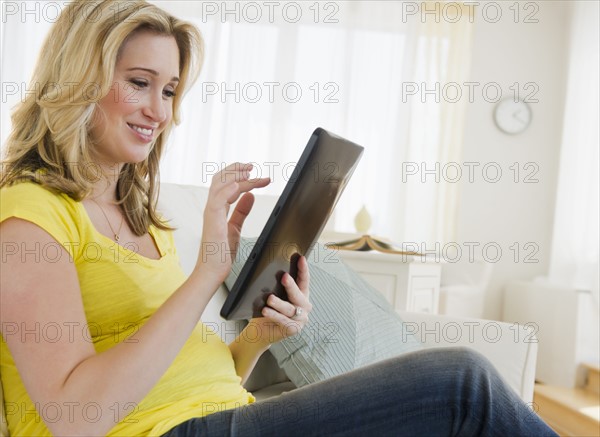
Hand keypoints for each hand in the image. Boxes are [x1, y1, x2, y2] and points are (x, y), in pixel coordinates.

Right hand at [196, 162, 269, 282]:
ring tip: (249, 171)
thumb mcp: (236, 227)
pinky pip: (218, 200)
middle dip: (235, 169)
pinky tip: (239, 185)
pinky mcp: (213, 221)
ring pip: (219, 185)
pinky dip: (228, 190)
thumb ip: (242, 211)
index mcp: (217, 208)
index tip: (254, 173)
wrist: (212, 270)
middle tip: (251, 166)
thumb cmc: (220, 252)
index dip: (239, 176)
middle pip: (220, 179)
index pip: (226, 184)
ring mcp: (211, 213)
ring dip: (235, 176)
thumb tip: (250, 196)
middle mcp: (212, 208)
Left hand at [246, 255, 311, 345]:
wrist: (262, 331)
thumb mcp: (275, 295)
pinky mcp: (293, 329)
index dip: (303, 269)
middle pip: (298, 295)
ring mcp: (300, 319)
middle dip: (291, 285)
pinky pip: (283, 320)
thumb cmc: (269, 310)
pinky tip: (266, 311)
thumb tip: (272, 271)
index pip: (304, 280)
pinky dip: (274, 315)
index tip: (300, 258)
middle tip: (284, 277)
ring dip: (279, 303)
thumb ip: (277, 286)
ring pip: (289, 309)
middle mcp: (304, 307)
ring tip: (270, 299)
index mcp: (301, 295)